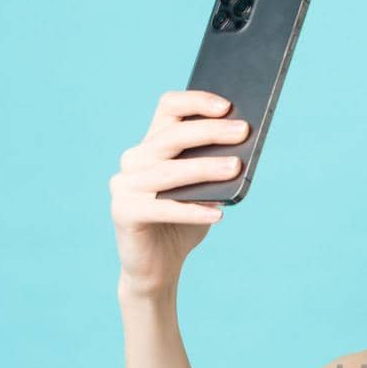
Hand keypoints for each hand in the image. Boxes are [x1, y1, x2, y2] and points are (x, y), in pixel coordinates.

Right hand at [110, 89, 246, 295]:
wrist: (157, 266)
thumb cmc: (184, 223)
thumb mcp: (204, 191)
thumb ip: (215, 169)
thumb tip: (242, 149)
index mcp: (152, 145)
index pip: (169, 108)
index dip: (196, 101)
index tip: (228, 105)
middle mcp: (134, 160)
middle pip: (171, 136)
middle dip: (210, 132)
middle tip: (243, 131)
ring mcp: (124, 185)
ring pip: (169, 171)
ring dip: (205, 168)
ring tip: (236, 167)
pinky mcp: (123, 213)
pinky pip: (162, 209)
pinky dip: (192, 211)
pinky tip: (218, 214)